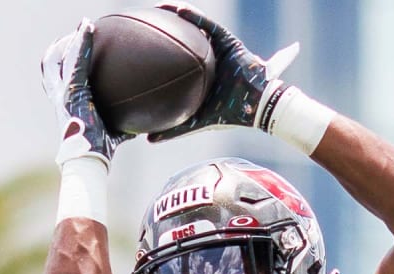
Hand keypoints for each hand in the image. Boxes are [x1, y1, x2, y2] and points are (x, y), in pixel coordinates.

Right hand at [41, 20, 131, 166]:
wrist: (88, 158)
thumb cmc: (99, 150)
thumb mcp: (114, 133)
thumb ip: (124, 124)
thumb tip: (143, 123)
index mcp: (67, 105)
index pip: (58, 81)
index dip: (61, 65)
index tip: (69, 53)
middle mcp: (61, 96)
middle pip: (52, 65)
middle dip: (61, 47)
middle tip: (75, 34)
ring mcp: (64, 92)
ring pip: (62, 57)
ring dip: (74, 39)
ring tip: (85, 25)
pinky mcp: (72, 90)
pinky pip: (77, 61)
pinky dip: (82, 43)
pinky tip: (89, 28)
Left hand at [147, 3, 299, 142]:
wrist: (255, 108)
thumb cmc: (228, 114)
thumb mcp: (195, 121)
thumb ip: (173, 129)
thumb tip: (147, 139)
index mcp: (199, 72)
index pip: (178, 56)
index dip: (160, 48)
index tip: (139, 44)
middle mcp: (208, 57)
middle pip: (184, 36)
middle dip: (166, 25)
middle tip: (144, 20)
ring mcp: (218, 47)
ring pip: (195, 24)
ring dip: (178, 13)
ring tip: (160, 7)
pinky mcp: (229, 41)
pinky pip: (209, 25)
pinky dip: (194, 16)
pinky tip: (177, 10)